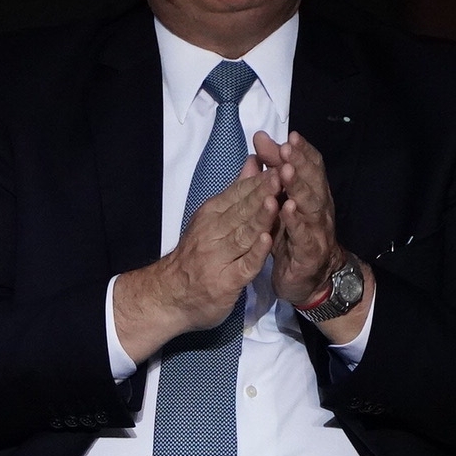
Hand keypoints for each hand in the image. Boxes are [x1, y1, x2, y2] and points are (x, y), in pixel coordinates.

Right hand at [114, 157, 279, 359]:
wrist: (170, 295)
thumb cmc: (197, 255)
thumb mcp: (212, 218)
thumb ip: (236, 191)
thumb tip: (253, 160)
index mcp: (211, 214)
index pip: (238, 193)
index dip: (260, 179)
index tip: (282, 162)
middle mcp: (212, 231)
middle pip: (242, 210)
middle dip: (264, 192)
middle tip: (285, 173)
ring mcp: (218, 257)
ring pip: (243, 234)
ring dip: (260, 218)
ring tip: (277, 201)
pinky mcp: (226, 281)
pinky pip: (243, 264)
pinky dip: (255, 252)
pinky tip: (267, 240)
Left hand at [252, 130, 339, 305]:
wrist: (308, 280)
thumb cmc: (292, 236)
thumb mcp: (280, 202)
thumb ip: (271, 172)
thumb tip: (261, 140)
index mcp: (312, 194)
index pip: (311, 168)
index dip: (302, 152)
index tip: (290, 135)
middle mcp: (319, 209)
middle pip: (312, 181)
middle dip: (300, 163)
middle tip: (287, 148)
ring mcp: (316, 231)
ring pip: (310, 205)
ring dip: (298, 187)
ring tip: (285, 171)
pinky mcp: (309, 253)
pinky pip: (303, 236)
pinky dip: (295, 222)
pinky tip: (287, 209)